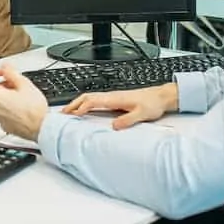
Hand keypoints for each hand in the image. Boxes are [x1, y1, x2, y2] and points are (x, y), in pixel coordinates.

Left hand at [0, 64, 47, 140]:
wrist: (41, 128)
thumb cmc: (34, 109)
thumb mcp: (24, 84)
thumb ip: (11, 72)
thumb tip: (5, 66)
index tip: (6, 72)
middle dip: (3, 84)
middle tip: (17, 84)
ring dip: (6, 95)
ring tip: (21, 95)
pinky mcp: (4, 124)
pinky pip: (2, 111)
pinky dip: (8, 106)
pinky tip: (21, 106)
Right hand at [62, 83, 177, 129]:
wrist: (161, 97)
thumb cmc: (152, 104)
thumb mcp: (142, 114)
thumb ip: (128, 120)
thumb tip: (114, 126)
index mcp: (115, 98)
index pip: (92, 101)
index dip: (80, 108)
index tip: (71, 116)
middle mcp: (111, 96)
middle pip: (87, 97)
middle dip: (73, 104)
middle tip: (62, 113)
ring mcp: (112, 97)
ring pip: (90, 98)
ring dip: (77, 104)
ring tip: (68, 112)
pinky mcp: (114, 100)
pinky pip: (95, 101)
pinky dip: (85, 104)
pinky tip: (84, 111)